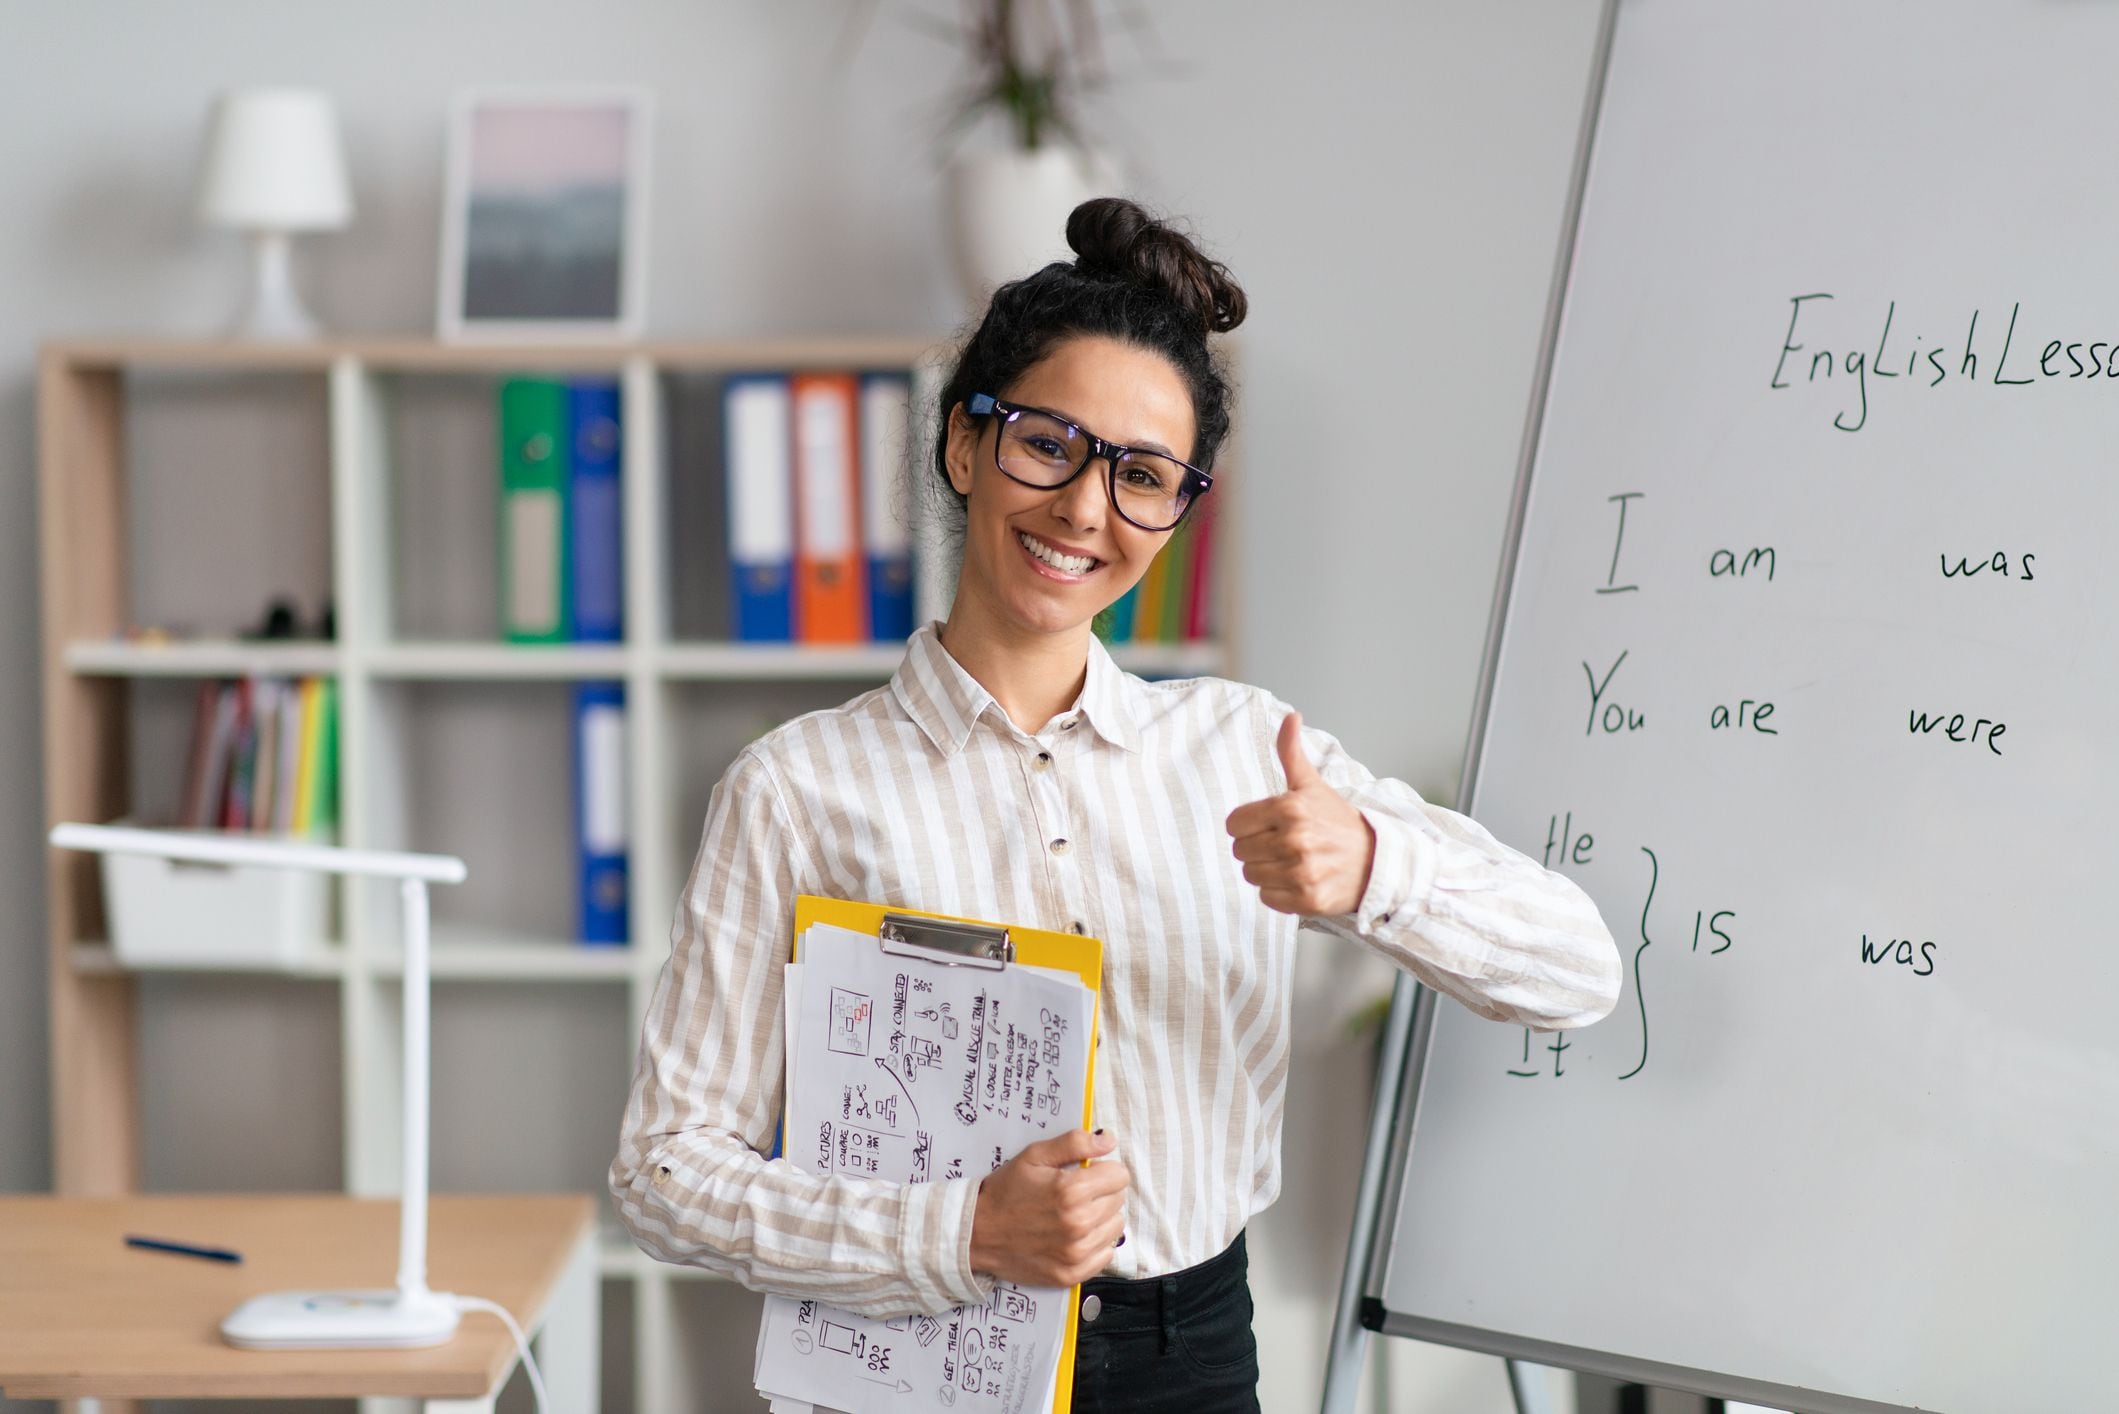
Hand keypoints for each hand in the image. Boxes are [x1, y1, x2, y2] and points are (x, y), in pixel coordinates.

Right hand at [969, 1128, 1128, 1287]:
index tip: (1087, 1173)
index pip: (1120, 1176)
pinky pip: (1106, 1254)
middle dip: (1102, 1192)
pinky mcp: (1072, 1274)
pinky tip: (1075, 1236)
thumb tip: (1109, 1140)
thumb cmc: (1006, 1191)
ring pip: (1115, 1226)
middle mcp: (1078, 1224)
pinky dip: (1096, 1243)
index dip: (1104, 1170)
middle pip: (1118, 1200)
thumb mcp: (1034, 1156)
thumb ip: (1074, 1143)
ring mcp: (1076, 1253)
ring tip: (1074, 1215)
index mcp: (1071, 1191)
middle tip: (1076, 1194)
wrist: (978, 1233)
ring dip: (1101, 1218)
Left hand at [1225, 711, 1375, 916]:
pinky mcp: (1307, 899)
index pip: (1234, 824)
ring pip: (1251, 875)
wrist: (1377, 861)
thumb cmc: (1337, 821)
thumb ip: (1292, 752)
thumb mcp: (1313, 785)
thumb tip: (1290, 716)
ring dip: (1267, 871)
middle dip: (1257, 848)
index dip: (1248, 825)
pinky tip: (1299, 880)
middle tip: (1285, 845)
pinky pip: (1266, 898)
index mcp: (1289, 808)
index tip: (1270, 826)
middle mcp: (1295, 839)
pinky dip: (1279, 893)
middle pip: (1240, 851)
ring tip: (1293, 862)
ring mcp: (1302, 872)